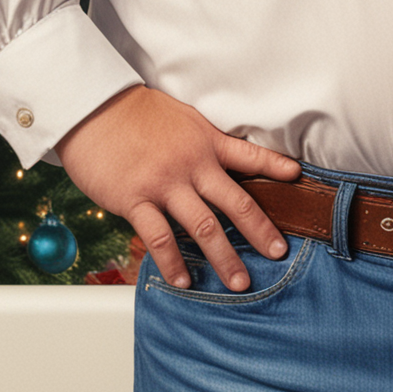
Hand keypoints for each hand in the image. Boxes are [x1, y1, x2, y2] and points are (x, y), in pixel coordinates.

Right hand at [56, 85, 300, 291]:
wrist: (95, 109)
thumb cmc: (135, 113)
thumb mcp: (182, 119)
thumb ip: (203, 142)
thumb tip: (219, 161)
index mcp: (206, 141)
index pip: (249, 155)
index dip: (276, 166)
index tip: (297, 178)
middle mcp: (192, 164)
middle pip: (235, 201)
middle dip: (260, 230)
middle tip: (278, 253)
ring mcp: (165, 184)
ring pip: (204, 227)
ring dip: (224, 257)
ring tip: (239, 282)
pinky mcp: (136, 200)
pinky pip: (161, 238)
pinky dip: (174, 263)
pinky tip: (184, 281)